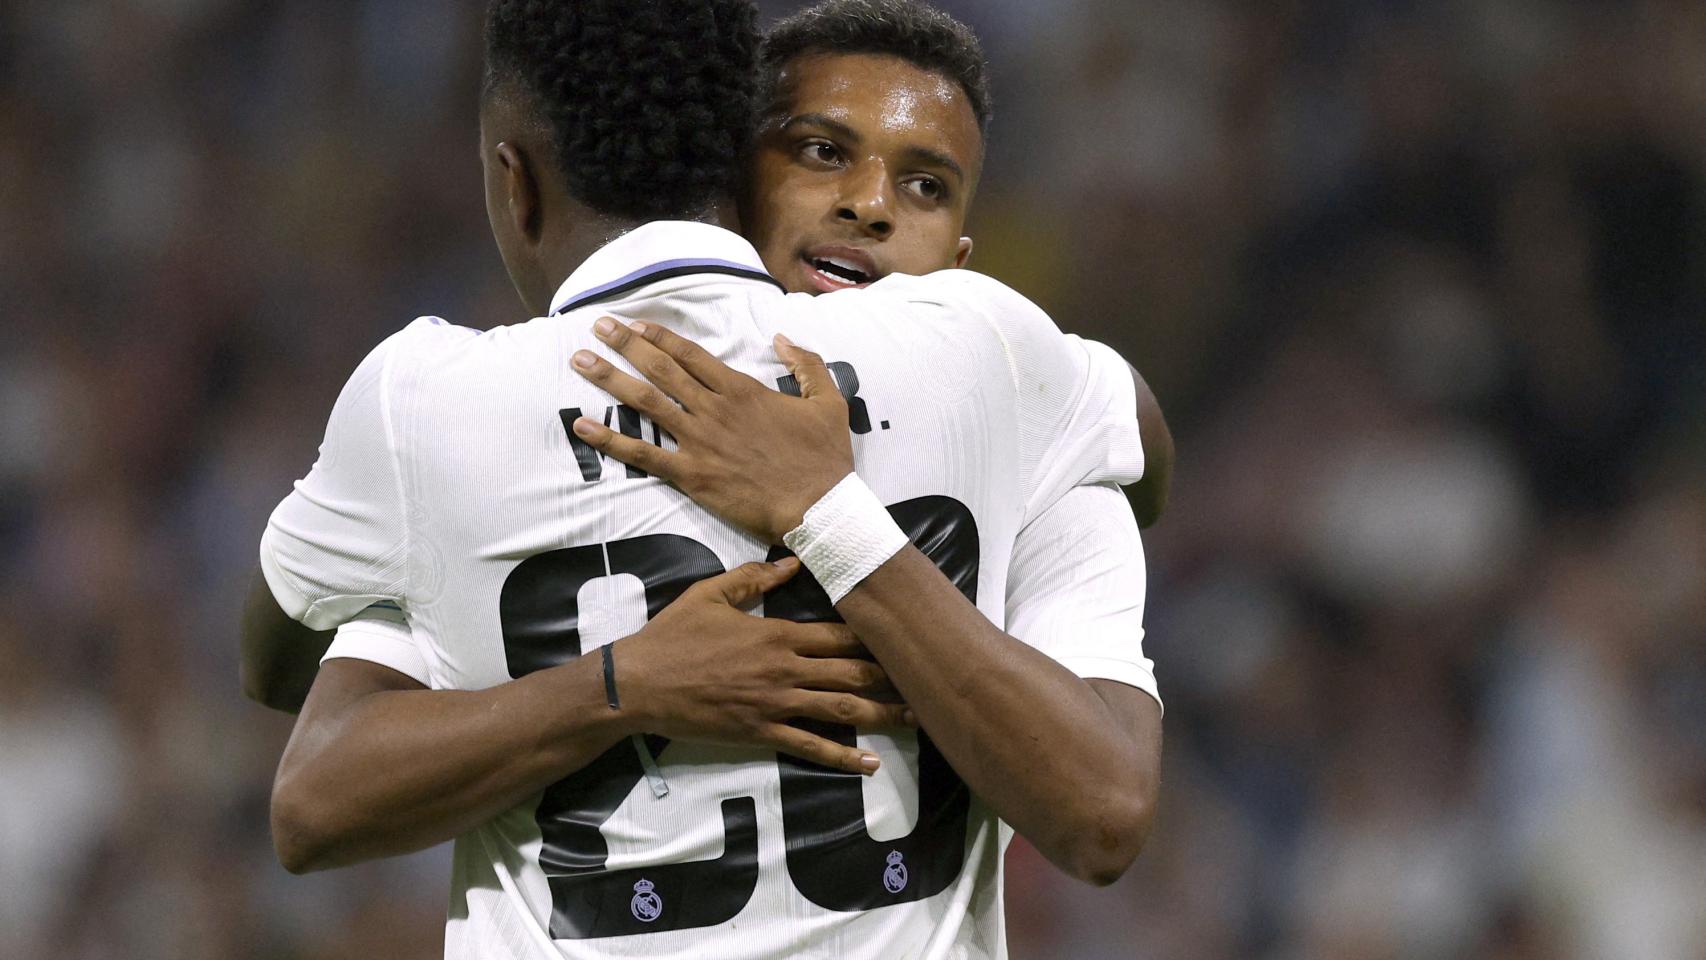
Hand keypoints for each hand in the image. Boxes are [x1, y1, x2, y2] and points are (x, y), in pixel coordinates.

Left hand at [571, 317, 853, 543]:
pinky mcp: (691, 475)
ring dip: (610, 379)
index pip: (691, 355)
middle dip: (625, 344)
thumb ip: (806, 364)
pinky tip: (582, 426)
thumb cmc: (825, 457)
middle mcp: (714, 409)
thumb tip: (781, 338)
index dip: (660, 336)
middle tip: (597, 327)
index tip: (635, 323)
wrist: (819, 507)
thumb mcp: (829, 401)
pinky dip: (611, 441)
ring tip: (579, 361)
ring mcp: (699, 441)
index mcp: (742, 390)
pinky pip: (643, 455)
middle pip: (660, 369)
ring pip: (645, 403)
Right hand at [614, 557, 911, 774]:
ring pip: (841, 710)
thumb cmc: (673, 636)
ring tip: (916, 719)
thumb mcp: (710, 594)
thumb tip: (792, 560)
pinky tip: (869, 764)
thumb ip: (753, 576)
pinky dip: (842, 757)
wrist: (639, 683)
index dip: (876, 636)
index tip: (905, 636)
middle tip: (928, 680)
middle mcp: (784, 670)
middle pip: (851, 673)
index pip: (839, 635)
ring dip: (882, 715)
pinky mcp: (761, 733)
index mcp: (777, 634)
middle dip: (892, 676)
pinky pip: (809, 747)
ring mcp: (775, 704)